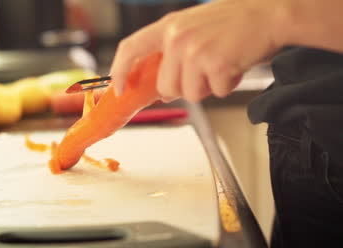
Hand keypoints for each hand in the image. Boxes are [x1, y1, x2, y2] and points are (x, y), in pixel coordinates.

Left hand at [110, 0, 283, 101]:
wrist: (270, 13)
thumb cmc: (233, 22)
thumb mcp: (193, 28)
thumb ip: (173, 55)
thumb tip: (163, 91)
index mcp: (169, 26)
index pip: (130, 48)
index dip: (119, 70)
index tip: (119, 88)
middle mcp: (177, 38)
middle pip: (166, 87)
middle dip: (185, 88)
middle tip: (205, 71)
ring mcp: (196, 51)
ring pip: (190, 94)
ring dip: (207, 86)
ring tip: (222, 63)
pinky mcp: (216, 64)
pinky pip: (215, 92)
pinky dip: (227, 85)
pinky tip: (234, 65)